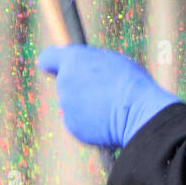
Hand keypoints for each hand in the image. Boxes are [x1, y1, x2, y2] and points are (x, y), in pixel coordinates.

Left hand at [36, 45, 179, 149]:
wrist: (138, 113)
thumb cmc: (131, 83)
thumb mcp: (111, 62)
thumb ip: (88, 63)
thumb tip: (77, 69)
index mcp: (73, 59)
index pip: (48, 58)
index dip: (51, 63)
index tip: (51, 68)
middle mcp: (64, 81)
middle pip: (65, 83)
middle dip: (79, 86)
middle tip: (103, 90)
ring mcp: (66, 105)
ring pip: (72, 104)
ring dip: (85, 105)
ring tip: (109, 106)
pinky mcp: (71, 126)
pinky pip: (77, 122)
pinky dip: (88, 123)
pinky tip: (106, 121)